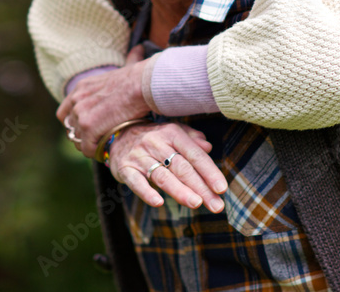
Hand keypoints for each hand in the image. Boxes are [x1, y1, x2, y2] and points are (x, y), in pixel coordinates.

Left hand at [57, 45, 149, 157]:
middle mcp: (76, 100)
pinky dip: (96, 152)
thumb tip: (138, 48)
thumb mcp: (122, 68)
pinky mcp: (89, 126)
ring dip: (90, 145)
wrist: (142, 84)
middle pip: (70, 128)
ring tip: (103, 147)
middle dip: (82, 137)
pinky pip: (87, 147)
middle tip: (97, 142)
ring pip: (78, 139)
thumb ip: (124, 63)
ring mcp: (80, 114)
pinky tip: (106, 151)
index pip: (64, 113)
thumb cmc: (139, 77)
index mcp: (81, 88)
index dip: (75, 124)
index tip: (88, 130)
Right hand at [109, 121, 226, 211]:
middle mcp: (157, 143)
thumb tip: (208, 147)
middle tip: (216, 205)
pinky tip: (158, 203)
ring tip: (196, 204)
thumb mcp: (173, 133)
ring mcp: (140, 156)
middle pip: (182, 167)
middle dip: (200, 187)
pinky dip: (147, 192)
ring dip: (180, 191)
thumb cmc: (155, 138)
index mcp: (172, 133)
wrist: (118, 133)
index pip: (195, 154)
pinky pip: (136, 182)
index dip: (209, 171)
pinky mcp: (125, 168)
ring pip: (162, 175)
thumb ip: (192, 140)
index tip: (222, 188)